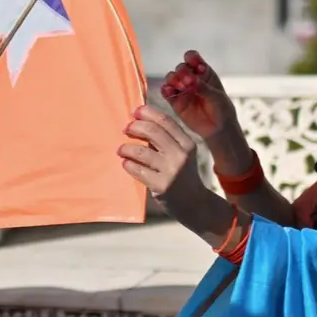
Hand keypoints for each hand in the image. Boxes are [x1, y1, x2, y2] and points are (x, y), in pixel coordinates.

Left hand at [120, 105, 211, 224]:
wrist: (194, 204)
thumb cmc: (183, 175)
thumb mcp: (182, 154)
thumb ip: (166, 139)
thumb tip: (139, 121)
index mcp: (187, 143)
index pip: (165, 121)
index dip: (147, 112)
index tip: (135, 112)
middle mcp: (181, 155)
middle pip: (152, 131)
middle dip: (135, 126)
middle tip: (125, 129)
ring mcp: (171, 171)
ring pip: (141, 151)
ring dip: (126, 148)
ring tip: (121, 150)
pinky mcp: (161, 186)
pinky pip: (138, 170)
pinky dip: (128, 164)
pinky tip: (125, 163)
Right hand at [160, 51, 239, 143]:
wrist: (219, 129)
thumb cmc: (222, 110)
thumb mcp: (217, 97)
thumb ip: (204, 88)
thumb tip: (190, 81)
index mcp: (204, 72)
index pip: (193, 58)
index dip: (191, 58)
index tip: (194, 63)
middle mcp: (191, 78)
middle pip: (181, 67)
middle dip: (183, 72)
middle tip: (188, 82)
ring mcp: (182, 90)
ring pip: (171, 78)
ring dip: (173, 79)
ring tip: (180, 87)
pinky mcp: (175, 102)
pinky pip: (167, 93)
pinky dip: (165, 90)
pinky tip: (169, 91)